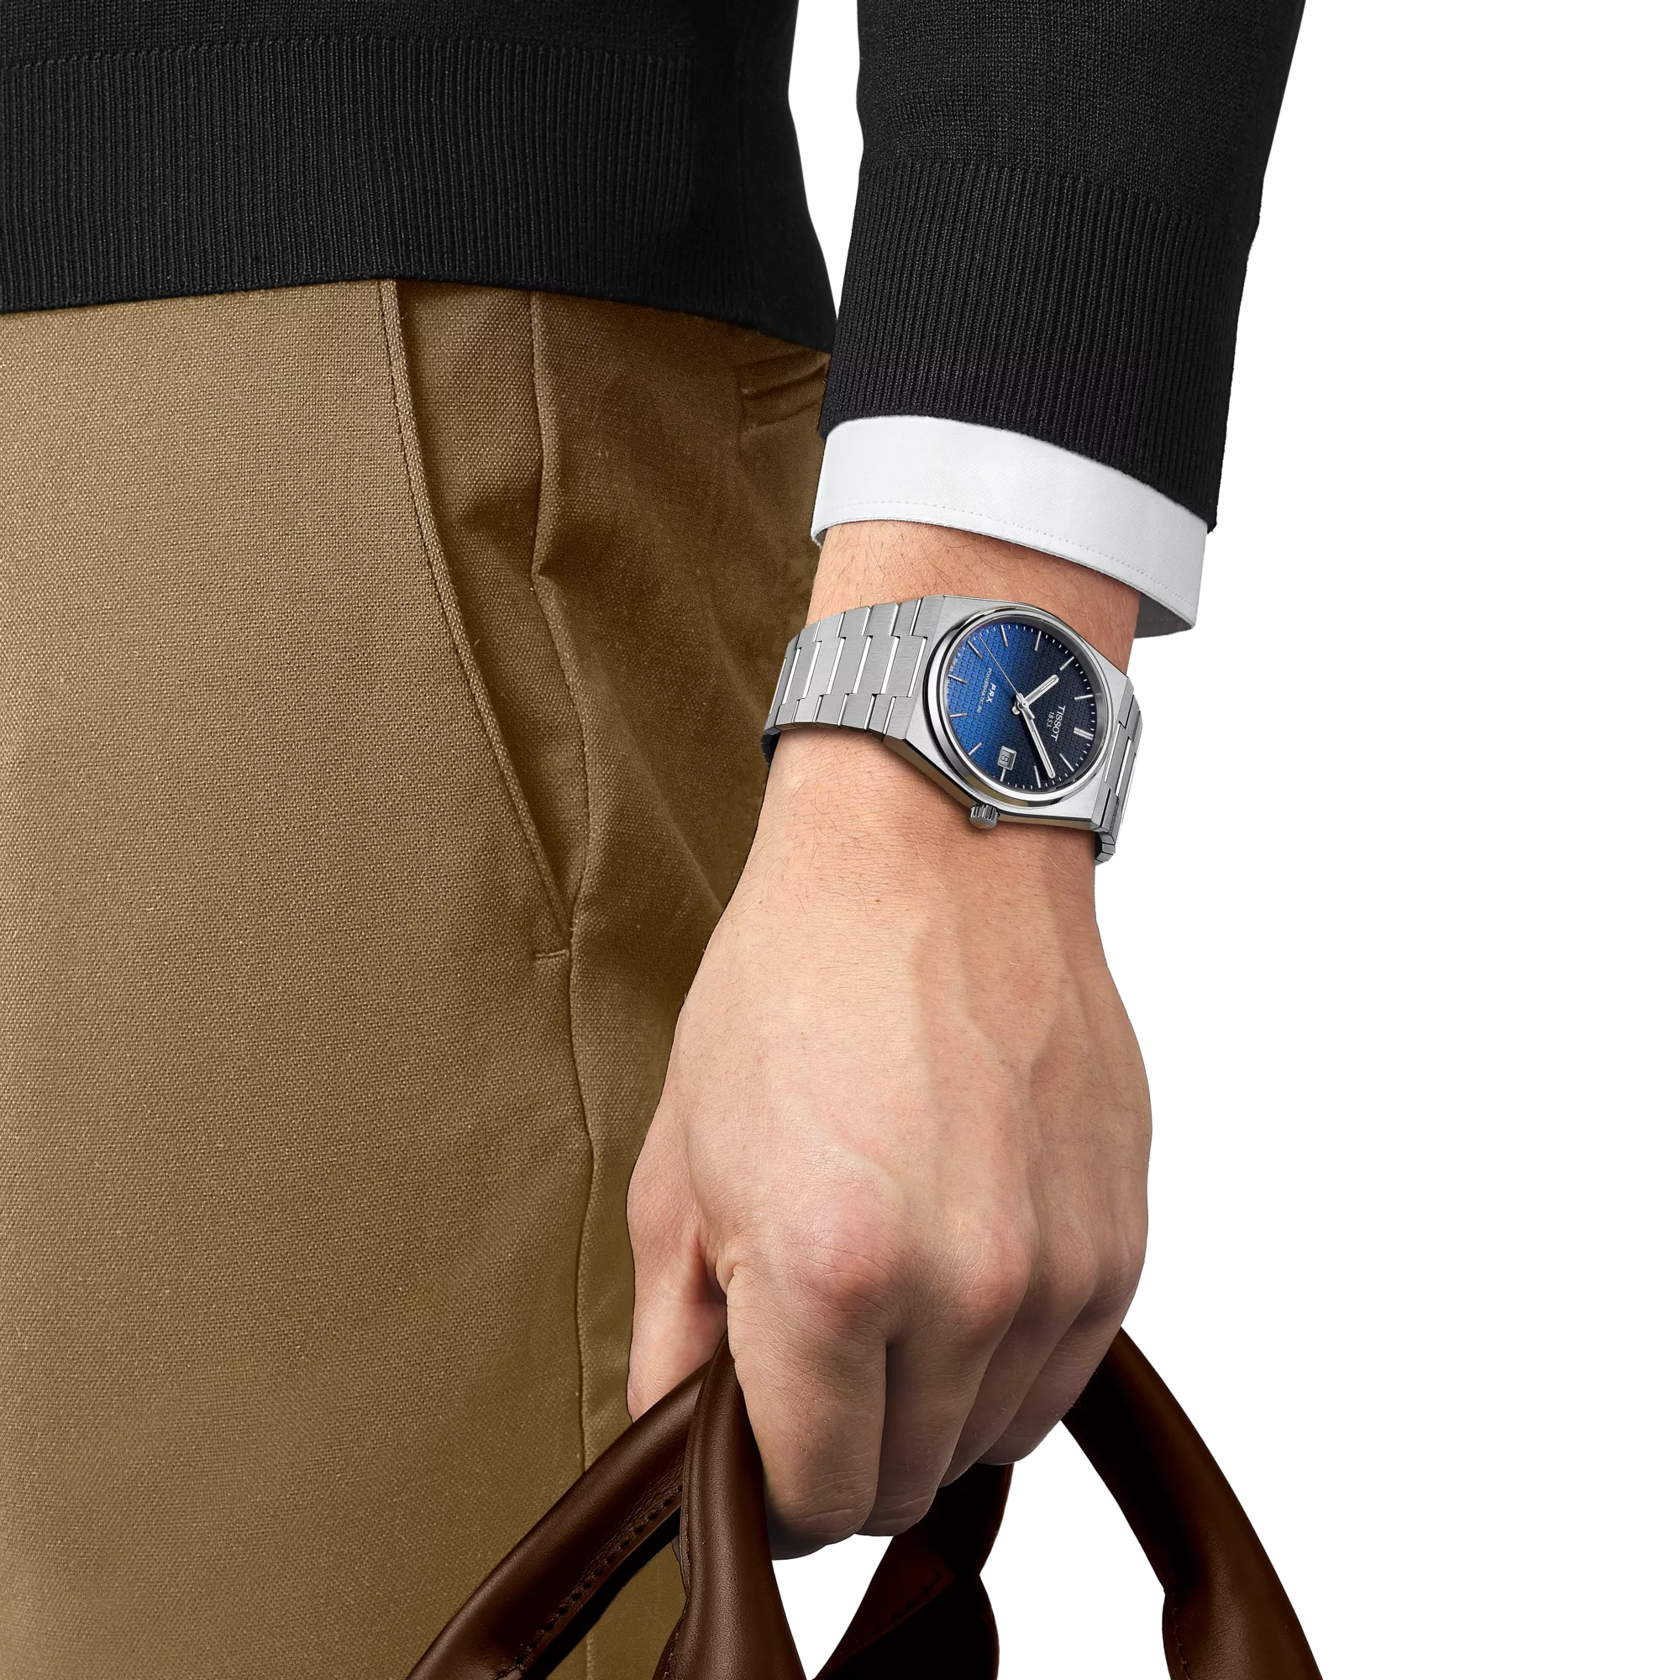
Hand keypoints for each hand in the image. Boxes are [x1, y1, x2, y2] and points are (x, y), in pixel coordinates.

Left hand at [626, 521, 1150, 1557]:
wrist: (929, 861)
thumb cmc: (792, 987)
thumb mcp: (684, 1159)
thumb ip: (673, 1336)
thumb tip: (677, 1442)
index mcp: (827, 1276)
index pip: (813, 1492)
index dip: (772, 1489)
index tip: (762, 1442)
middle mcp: (959, 1293)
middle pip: (905, 1481)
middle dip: (847, 1445)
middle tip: (817, 1352)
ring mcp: (1056, 1272)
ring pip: (989, 1440)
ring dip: (931, 1406)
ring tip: (893, 1294)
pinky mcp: (1120, 1244)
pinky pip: (1061, 1378)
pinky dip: (1004, 1362)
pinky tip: (962, 1273)